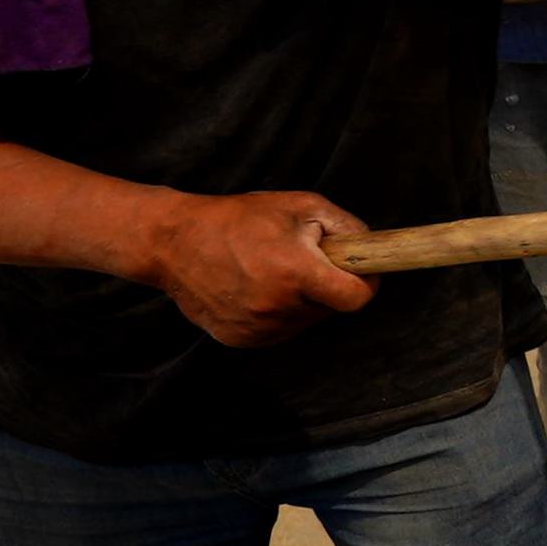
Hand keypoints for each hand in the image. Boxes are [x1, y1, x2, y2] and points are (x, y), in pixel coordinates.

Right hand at [147, 190, 373, 344]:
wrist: (174, 242)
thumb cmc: (239, 218)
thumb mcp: (301, 205)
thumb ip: (346, 227)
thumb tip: (371, 248)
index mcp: (296, 273)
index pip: (356, 298)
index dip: (365, 283)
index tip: (359, 271)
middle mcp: (278, 308)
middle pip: (330, 309)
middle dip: (326, 286)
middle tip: (301, 260)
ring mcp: (257, 329)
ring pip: (303, 321)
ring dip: (300, 301)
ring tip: (272, 270)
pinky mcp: (239, 340)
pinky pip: (277, 330)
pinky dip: (276, 313)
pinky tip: (255, 288)